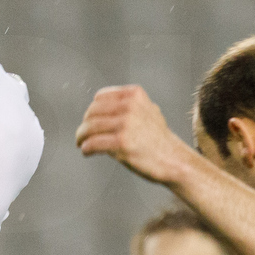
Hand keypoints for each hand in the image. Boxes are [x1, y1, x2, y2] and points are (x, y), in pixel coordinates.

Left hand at [75, 85, 194, 184]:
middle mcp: (130, 106)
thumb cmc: (158, 138)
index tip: (89, 121)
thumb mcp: (148, 110)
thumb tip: (99, 104)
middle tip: (82, 135)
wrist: (174, 160)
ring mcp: (126, 124)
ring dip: (81, 137)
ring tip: (81, 143)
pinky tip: (87, 152)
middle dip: (84, 125)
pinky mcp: (122, 143)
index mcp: (134, 95)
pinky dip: (86, 148)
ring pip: (89, 128)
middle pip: (92, 112)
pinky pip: (93, 143)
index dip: (92, 111)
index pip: (99, 98)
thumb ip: (128, 104)